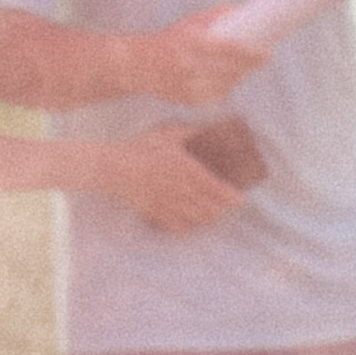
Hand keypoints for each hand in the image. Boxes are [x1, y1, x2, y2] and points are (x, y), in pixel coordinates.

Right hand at [99, 126, 245, 232]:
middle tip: (232, 205)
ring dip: (211, 217)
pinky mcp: (156, 214)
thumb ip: (191, 133)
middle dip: (224, 209)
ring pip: (197, 218)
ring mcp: (168, 205)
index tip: (242, 199)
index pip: (215, 189)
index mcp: (186, 170)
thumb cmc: (142, 148)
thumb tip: (210, 128)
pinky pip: (179, 226)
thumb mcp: (169, 135)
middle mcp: (180, 190)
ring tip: (218, 213)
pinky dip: (191, 226)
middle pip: (210, 207)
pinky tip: (195, 222)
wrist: (113, 169)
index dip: (231, 197)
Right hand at [132, 9, 254, 106]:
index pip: (226, 50)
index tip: (264, 53)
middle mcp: (188, 66)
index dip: (248, 54)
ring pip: (224, 86)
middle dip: (248, 66)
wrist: (136, 66)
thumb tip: (242, 9)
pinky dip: (223, 89)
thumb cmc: (168, 39)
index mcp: (189, 43)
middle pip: (228, 70)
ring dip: (238, 77)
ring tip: (247, 68)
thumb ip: (215, 16)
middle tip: (262, 59)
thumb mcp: (189, 23)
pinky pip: (213, 96)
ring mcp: (187, 86)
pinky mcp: (185, 100)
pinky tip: (230, 81)